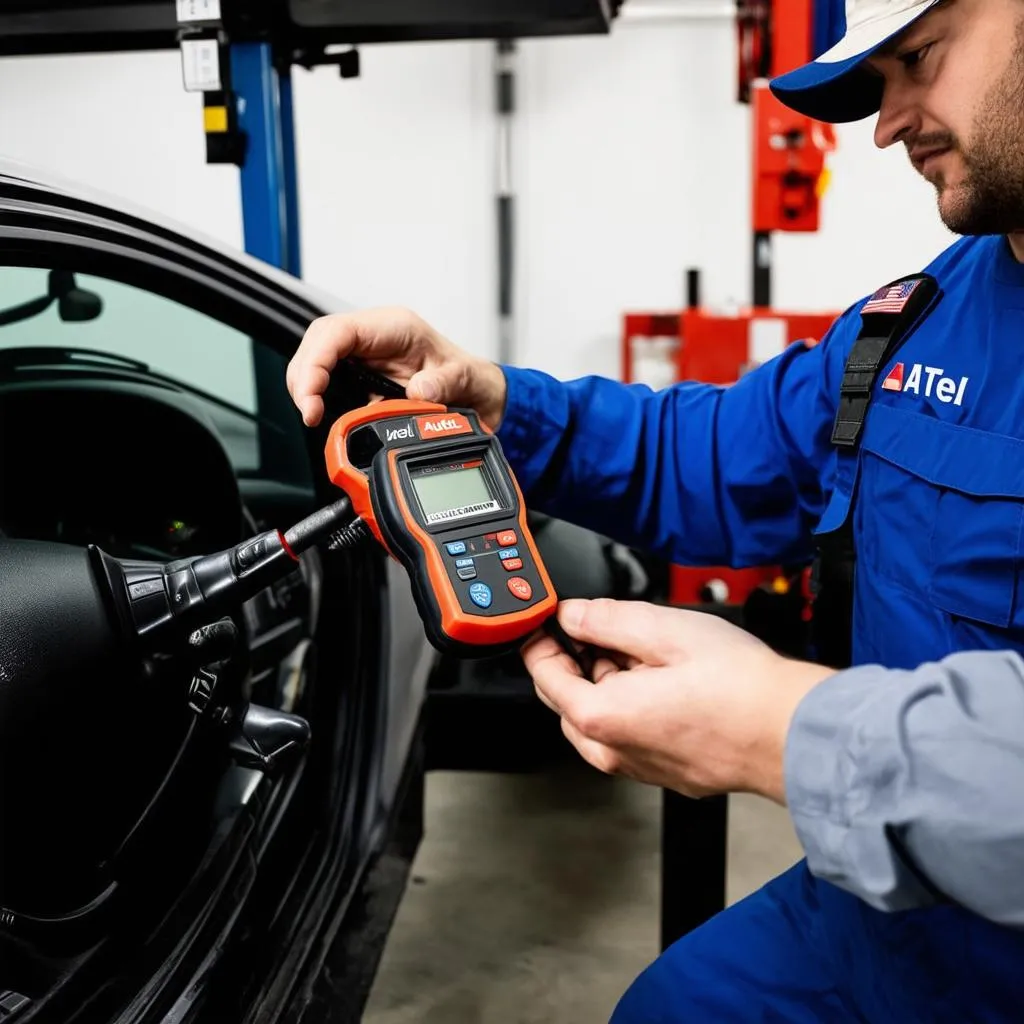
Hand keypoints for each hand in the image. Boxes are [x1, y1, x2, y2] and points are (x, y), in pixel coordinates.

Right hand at [286, 307, 507, 428]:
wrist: (478, 394)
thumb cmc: (468, 377)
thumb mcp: (463, 379)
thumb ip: (441, 384)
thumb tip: (419, 392)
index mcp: (394, 327)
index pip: (338, 331)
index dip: (317, 359)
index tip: (312, 393)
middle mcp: (374, 337)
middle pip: (318, 344)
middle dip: (304, 376)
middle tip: (308, 411)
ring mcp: (365, 356)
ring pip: (317, 360)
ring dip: (307, 386)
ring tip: (312, 414)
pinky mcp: (362, 376)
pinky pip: (330, 380)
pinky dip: (319, 396)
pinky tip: (321, 414)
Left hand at [523, 599, 834, 800]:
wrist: (791, 732)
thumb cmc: (739, 687)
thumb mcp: (664, 629)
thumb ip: (606, 618)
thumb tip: (573, 614)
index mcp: (601, 716)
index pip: (543, 675)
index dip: (541, 640)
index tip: (548, 621)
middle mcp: (612, 751)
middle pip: (567, 699)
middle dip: (576, 661)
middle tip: (601, 629)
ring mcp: (638, 767)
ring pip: (598, 719)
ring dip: (605, 683)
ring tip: (644, 652)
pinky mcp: (664, 772)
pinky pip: (628, 735)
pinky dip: (630, 706)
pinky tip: (664, 682)